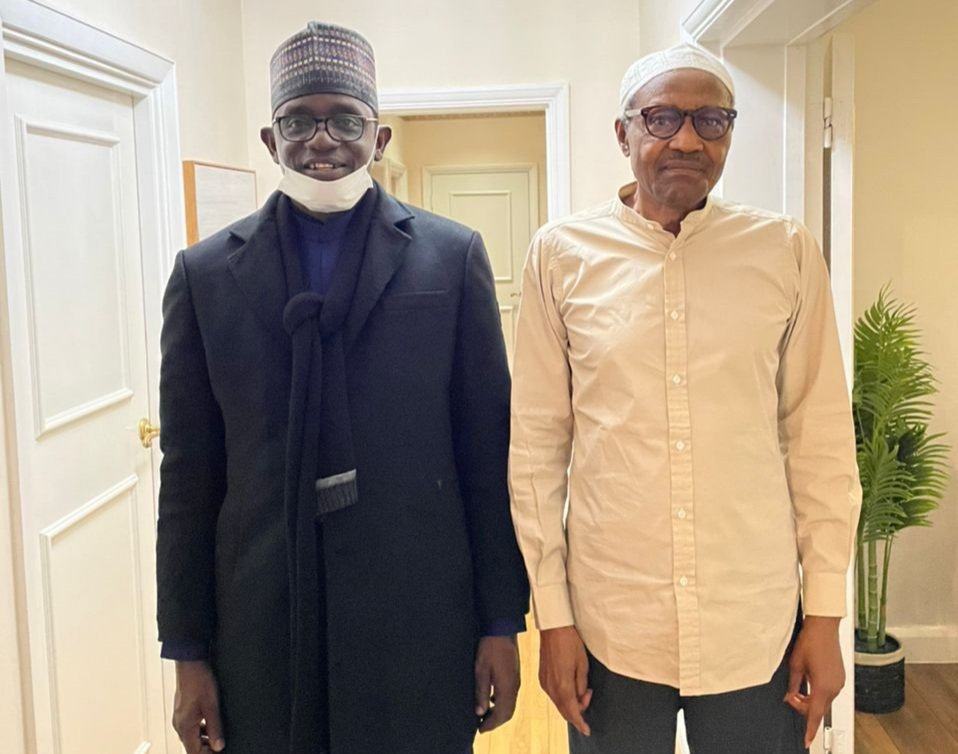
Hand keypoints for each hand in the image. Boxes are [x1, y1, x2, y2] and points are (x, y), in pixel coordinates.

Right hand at [173, 661, 224, 752]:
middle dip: (205, 749)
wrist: (190, 663)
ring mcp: (179, 717)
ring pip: (191, 736)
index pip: (194, 752)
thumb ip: (215, 728)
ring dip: (203, 739)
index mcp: (185, 727)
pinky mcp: (182, 711)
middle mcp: (179, 724)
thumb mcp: (212, 706)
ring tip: (218, 737)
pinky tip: (211, 724)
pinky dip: (200, 730)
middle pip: (191, 746)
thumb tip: (218, 745)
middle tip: (219, 746)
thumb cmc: (199, 681)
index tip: (218, 752)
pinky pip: (190, 727)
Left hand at [474, 635, 520, 732]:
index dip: (491, 724)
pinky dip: (502, 704)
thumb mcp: (481, 670)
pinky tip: (491, 700)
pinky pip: (510, 696)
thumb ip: (481, 692)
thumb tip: (480, 712)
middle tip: (482, 725)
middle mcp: (514, 686)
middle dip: (496, 722)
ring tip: (485, 715)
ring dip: (499, 713)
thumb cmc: (490, 648)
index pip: (501, 714)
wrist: (502, 629)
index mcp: (507, 687)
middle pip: (508, 712)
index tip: (480, 729)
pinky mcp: (515, 675)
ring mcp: (516, 681)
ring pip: (510, 705)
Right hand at [539, 625, 591, 735]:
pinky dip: (562, 697)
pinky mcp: (541, 676)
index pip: (571, 711)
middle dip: (577, 711)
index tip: (586, 729)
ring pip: (558, 703)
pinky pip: (552, 694)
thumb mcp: (583, 664)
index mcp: (562, 684)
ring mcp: (544, 681)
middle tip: (588, 696)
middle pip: (563, 710)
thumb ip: (581, 684)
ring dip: (570, 703)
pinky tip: (570, 687)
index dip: (580, 722)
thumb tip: (581, 695)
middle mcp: (550, 686)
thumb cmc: (570, 642)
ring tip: (582, 688)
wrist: (553, 627)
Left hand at [784, 616, 844, 747]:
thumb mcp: (795, 665)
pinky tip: (809, 681)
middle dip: (804, 707)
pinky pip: (828, 692)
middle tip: (791, 696)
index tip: (807, 740)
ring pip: (823, 701)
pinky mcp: (840, 677)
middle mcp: (834, 687)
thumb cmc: (810, 642)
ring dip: (811, 699)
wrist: (823, 627)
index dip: (810, 729)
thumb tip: (790, 696)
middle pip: (819, 709)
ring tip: (798, 687)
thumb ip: (793, 684)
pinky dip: (818, 692)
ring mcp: (839, 682)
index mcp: (822, 687)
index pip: (815, 715)